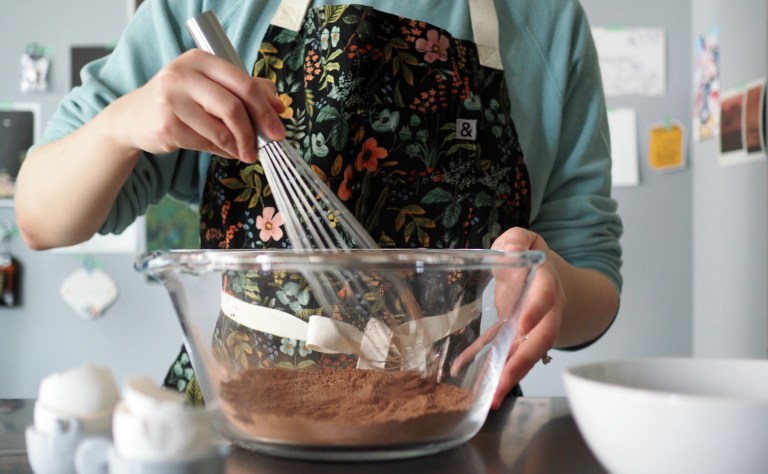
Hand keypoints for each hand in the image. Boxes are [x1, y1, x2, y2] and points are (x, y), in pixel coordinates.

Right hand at [107, 49, 285, 162]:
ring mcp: (171, 100)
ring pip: (220, 130)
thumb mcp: (210, 86)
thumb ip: (245, 90)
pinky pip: (206, 144)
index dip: (265, 108)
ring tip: (243, 152)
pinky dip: (222, 152)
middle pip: (233, 106)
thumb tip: (279, 106)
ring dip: (238, 146)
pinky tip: (224, 151)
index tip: (279, 127)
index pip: (243, 82)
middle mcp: (183, 75)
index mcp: (200, 60)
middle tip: (266, 147)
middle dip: (254, 131)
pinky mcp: (166, 125)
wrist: (134, 117)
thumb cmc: (180, 100)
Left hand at [489, 227, 564, 408]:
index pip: (544, 297)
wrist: (548, 274)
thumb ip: (517, 240)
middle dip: (523, 362)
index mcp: (546, 283)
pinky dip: (488, 366)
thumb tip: (512, 249)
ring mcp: (533, 328)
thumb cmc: (531, 255)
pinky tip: (472, 378)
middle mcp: (545, 311)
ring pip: (526, 355)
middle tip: (503, 382)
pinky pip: (504, 353)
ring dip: (510, 376)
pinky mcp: (517, 338)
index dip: (535, 312)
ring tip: (492, 397)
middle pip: (541, 339)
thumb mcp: (525, 239)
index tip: (521, 328)